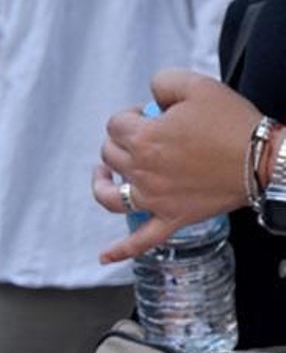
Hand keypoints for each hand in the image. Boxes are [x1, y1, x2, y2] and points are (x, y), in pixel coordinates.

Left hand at [92, 69, 262, 262]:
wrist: (262, 159)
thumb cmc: (232, 123)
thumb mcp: (198, 85)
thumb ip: (164, 82)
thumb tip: (151, 95)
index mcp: (143, 139)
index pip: (116, 124)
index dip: (130, 115)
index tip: (149, 114)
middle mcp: (141, 171)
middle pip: (110, 154)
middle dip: (120, 141)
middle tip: (142, 136)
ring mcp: (152, 199)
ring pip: (111, 196)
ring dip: (103, 184)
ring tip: (104, 175)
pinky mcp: (169, 219)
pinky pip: (140, 240)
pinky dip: (120, 250)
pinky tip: (104, 257)